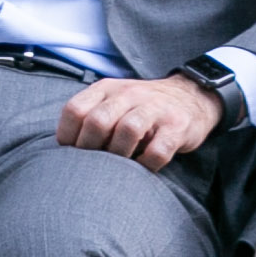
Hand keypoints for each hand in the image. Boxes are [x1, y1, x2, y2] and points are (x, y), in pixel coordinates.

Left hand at [57, 71, 223, 170]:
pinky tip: (142, 167)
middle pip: (98, 120)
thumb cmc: (140, 107)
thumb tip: (65, 149)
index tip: (70, 153)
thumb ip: (90, 115)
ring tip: (118, 166)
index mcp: (106, 89)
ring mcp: (154, 109)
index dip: (67, 135)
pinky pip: (158, 150)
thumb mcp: (112, 101)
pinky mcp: (176, 127)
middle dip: (90, 147)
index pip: (75, 109)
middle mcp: (128, 94)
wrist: (190, 97)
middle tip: (93, 164)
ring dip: (118, 154)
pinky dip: (146, 164)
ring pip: (127, 130)